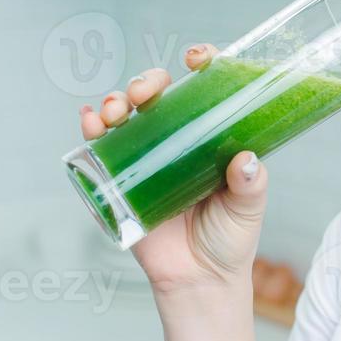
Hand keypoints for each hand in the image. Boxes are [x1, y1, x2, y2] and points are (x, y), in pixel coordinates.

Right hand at [78, 44, 266, 299]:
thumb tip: (245, 161)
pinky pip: (99, 150)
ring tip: (116, 110)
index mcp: (208, 137)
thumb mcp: (248, 208)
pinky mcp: (119, 183)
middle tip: (148, 92)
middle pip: (156, 95)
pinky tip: (90, 122)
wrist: (200, 282)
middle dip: (147, 81)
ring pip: (124, 116)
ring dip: (116, 102)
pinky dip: (90, 129)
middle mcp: (174, 140)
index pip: (202, 88)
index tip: (198, 57)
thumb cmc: (229, 240)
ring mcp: (144, 159)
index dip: (201, 64)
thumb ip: (250, 184)